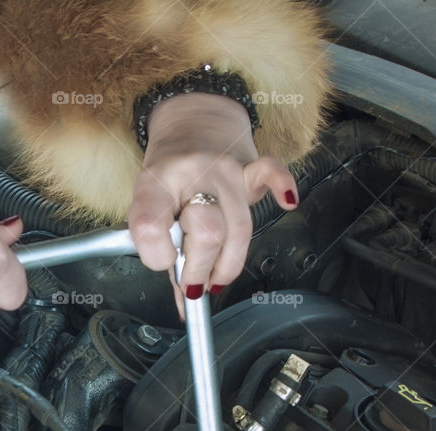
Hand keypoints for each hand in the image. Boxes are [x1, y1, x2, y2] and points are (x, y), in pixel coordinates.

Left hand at [127, 93, 298, 310]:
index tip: (163, 266)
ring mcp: (224, 170)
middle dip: (200, 270)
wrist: (190, 122)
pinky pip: (272, 172)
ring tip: (215, 280)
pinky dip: (281, 188)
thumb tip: (184, 301)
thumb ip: (165, 249)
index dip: (157, 256)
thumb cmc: (169, 173)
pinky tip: (286, 202)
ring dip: (228, 265)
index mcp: (155, 183)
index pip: (149, 224)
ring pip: (238, 227)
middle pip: (207, 232)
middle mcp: (191, 174)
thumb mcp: (149, 206)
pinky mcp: (249, 168)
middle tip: (193, 282)